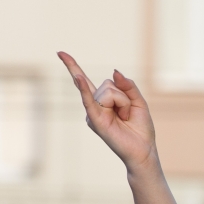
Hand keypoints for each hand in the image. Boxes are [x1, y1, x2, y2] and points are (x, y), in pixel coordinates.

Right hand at [58, 53, 155, 169]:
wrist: (143, 151)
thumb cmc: (140, 128)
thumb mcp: (138, 102)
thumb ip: (128, 85)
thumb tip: (114, 72)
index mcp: (102, 101)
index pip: (85, 80)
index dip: (72, 66)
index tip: (60, 52)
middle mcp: (94, 106)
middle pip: (108, 84)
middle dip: (125, 96)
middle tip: (127, 114)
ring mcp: (92, 113)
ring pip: (109, 91)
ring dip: (124, 103)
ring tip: (125, 118)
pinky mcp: (94, 120)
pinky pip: (89, 100)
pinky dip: (83, 89)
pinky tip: (77, 77)